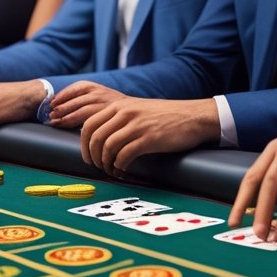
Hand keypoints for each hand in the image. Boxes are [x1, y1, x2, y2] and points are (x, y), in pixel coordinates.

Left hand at [48, 80, 124, 127]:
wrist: (140, 112)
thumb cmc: (116, 108)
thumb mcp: (101, 97)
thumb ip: (85, 100)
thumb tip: (59, 109)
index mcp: (95, 87)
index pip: (75, 88)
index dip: (62, 95)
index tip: (52, 103)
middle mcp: (99, 93)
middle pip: (75, 99)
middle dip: (61, 108)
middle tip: (50, 116)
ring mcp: (104, 104)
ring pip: (81, 110)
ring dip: (66, 117)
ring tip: (56, 123)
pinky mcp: (109, 115)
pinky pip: (90, 120)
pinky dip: (79, 125)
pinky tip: (72, 130)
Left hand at [81, 97, 218, 178]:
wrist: (192, 116)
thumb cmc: (165, 116)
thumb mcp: (137, 110)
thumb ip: (118, 119)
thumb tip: (98, 139)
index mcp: (119, 105)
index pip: (89, 125)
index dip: (84, 145)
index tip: (88, 157)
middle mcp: (125, 113)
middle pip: (94, 137)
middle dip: (92, 157)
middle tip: (98, 167)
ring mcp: (137, 125)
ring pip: (107, 147)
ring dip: (105, 164)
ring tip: (111, 170)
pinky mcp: (149, 138)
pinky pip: (124, 155)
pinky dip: (119, 166)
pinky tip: (123, 170)